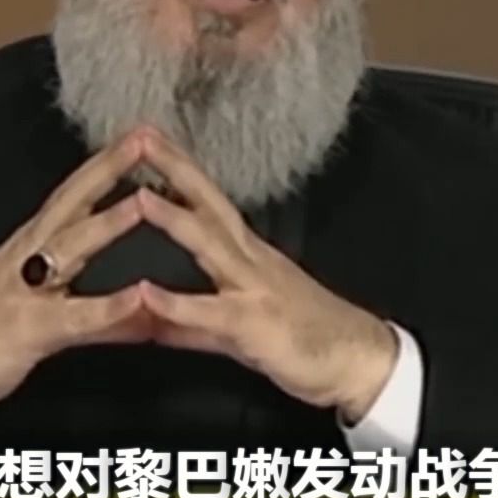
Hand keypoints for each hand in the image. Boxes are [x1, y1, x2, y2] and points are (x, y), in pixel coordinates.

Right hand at [0, 131, 153, 434]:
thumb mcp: (48, 315)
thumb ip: (101, 312)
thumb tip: (144, 305)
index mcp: (34, 245)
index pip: (74, 194)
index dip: (106, 164)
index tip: (139, 134)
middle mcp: (30, 256)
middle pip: (73, 202)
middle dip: (109, 169)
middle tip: (146, 139)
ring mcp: (26, 289)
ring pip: (71, 247)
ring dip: (107, 223)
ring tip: (144, 201)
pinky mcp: (28, 328)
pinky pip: (73, 316)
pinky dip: (107, 306)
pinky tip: (137, 296)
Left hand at [130, 129, 399, 424]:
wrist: (358, 361)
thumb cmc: (305, 337)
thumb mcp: (236, 325)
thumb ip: (187, 320)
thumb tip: (147, 315)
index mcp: (246, 253)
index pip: (209, 200)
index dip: (180, 169)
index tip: (151, 137)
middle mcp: (249, 259)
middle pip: (209, 204)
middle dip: (175, 169)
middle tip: (141, 136)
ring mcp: (253, 287)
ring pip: (210, 244)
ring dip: (174, 218)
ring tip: (139, 196)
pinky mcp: (252, 323)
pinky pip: (209, 311)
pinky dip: (176, 302)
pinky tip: (146, 291)